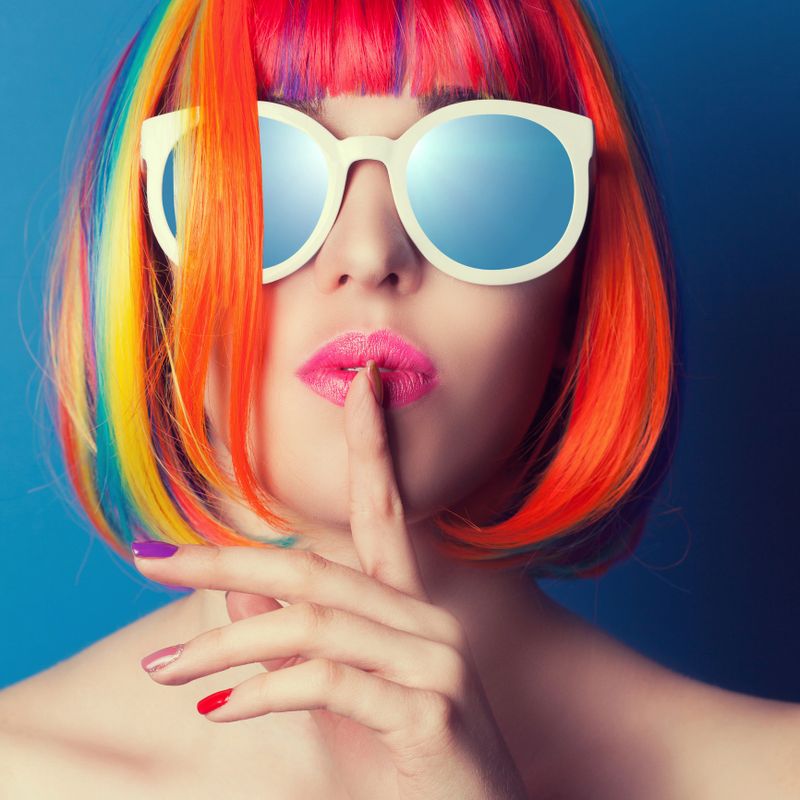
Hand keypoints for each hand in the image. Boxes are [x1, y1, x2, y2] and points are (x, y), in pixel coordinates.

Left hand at [132, 362, 528, 799]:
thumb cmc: (405, 762)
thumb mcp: (339, 697)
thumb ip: (294, 640)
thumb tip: (239, 597)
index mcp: (408, 607)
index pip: (387, 508)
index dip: (373, 443)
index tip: (360, 383)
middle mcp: (426, 619)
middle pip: (315, 569)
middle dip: (227, 563)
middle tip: (152, 560)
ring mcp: (434, 662)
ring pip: (313, 623)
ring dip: (228, 647)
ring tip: (166, 672)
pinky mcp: (427, 711)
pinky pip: (331, 683)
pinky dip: (267, 691)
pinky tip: (224, 710)